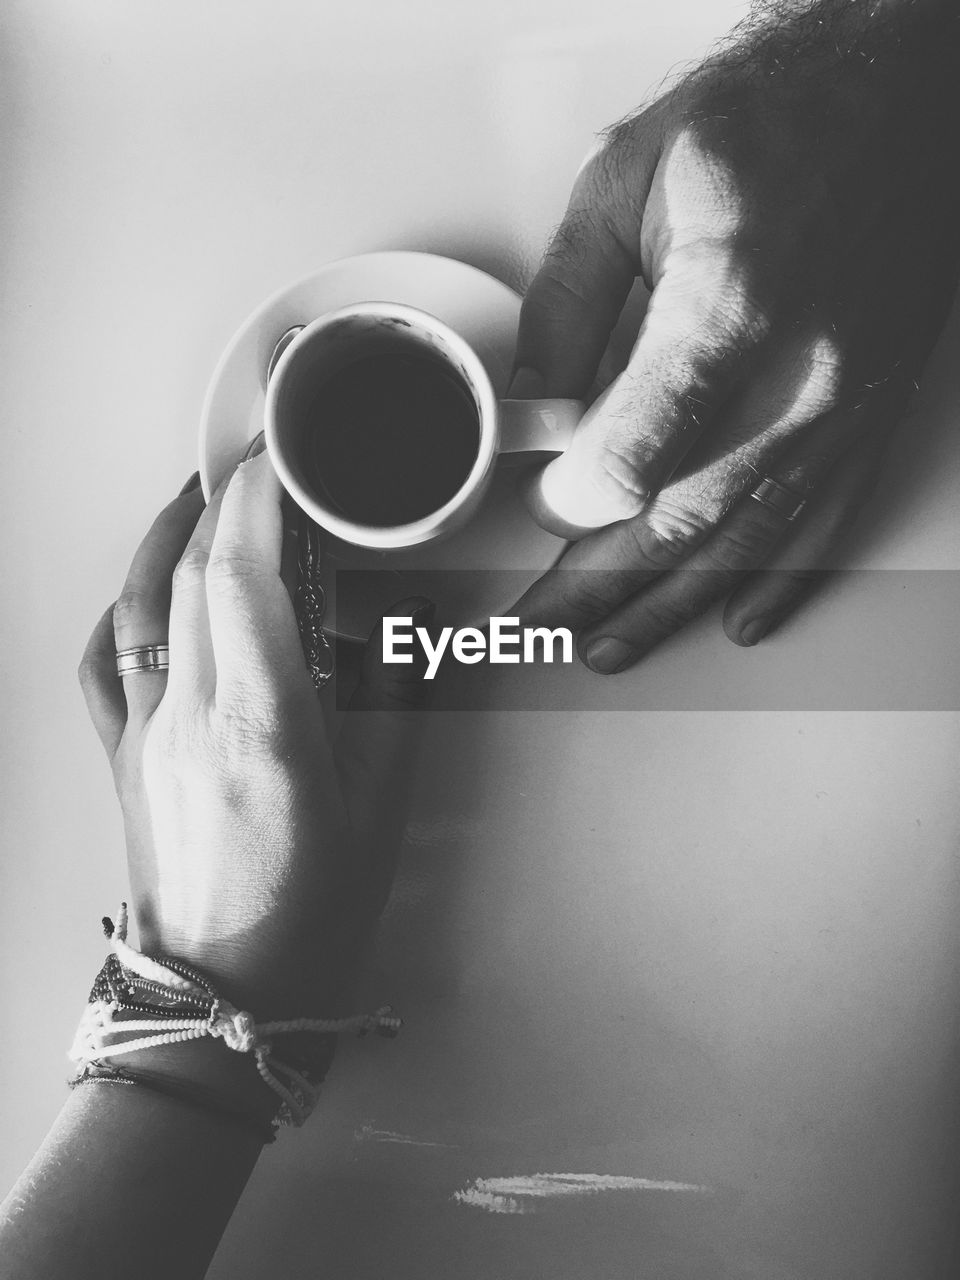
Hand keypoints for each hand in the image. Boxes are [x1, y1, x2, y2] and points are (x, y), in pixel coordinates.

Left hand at [78, 455, 431, 1015]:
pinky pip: (103, 667)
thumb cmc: (307, 920)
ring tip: (195, 499)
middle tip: (256, 468)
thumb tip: (399, 636)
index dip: (254, 502)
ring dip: (163, 540)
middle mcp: (191, 719)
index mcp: (261, 726)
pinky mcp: (126, 761)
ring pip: (140, 608)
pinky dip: (119, 612)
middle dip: (219, 503)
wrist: (223, 997)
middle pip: (187, 576)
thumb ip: (392, 710)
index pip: (241, 577)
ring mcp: (147, 738)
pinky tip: (138, 594)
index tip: (276, 460)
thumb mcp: (378, 813)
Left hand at [512, 1, 959, 671]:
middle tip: (546, 620)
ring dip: (670, 604)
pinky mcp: (871, 410)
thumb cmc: (774, 119)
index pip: (631, 459)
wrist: (901, 97)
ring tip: (612, 643)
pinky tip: (738, 619)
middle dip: (600, 584)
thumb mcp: (630, 178)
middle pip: (682, 519)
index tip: (543, 504)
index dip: (571, 502)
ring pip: (746, 538)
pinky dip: (778, 579)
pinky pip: (825, 517)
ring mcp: (843, 402)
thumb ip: (568, 303)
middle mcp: (797, 373)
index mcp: (726, 307)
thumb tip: (533, 401)